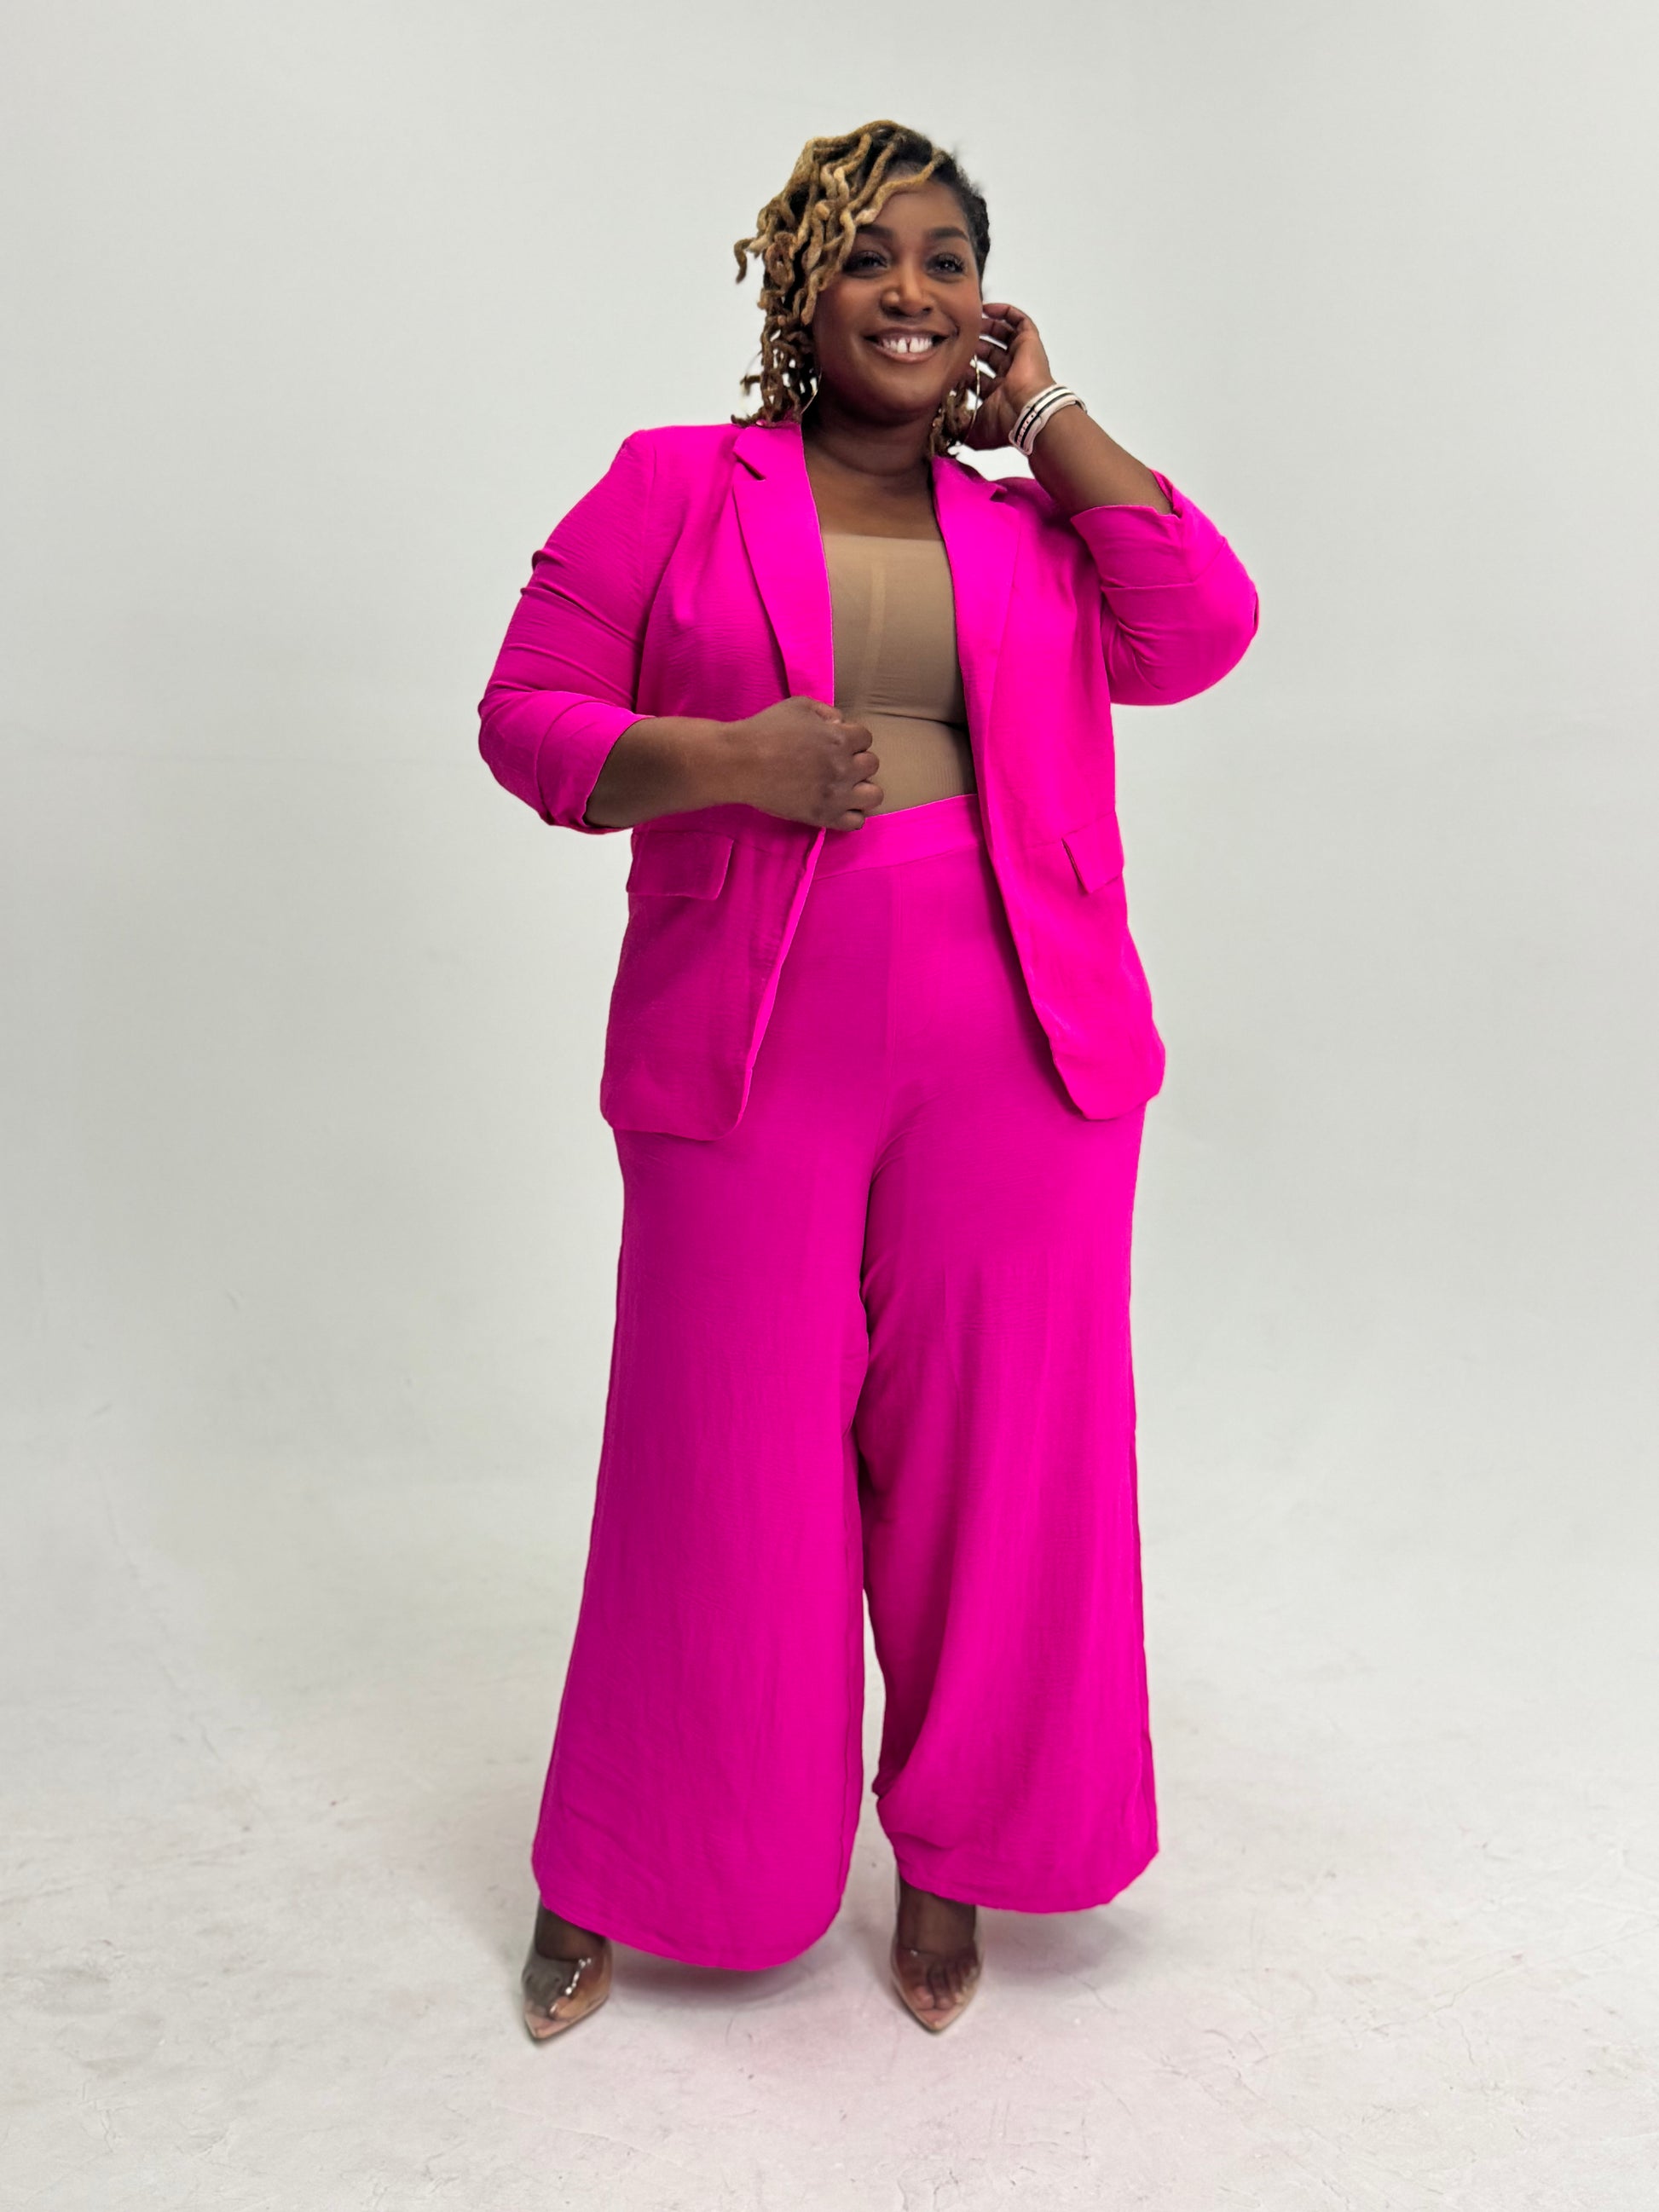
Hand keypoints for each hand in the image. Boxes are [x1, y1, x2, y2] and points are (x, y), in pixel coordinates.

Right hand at [716, 697, 882, 831]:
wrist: (741, 763)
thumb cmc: (765, 730)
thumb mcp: (798, 705)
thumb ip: (826, 711)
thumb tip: (841, 723)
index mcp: (840, 738)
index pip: (865, 738)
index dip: (850, 738)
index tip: (833, 743)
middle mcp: (844, 767)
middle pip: (871, 765)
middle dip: (855, 761)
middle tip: (835, 764)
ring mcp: (836, 795)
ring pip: (874, 795)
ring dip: (862, 789)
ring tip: (844, 787)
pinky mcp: (824, 816)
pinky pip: (856, 822)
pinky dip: (851, 814)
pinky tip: (837, 806)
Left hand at [962, 302, 1057, 450]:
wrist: (1028, 411)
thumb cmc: (1006, 422)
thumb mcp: (974, 431)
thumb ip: (957, 429)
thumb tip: (940, 431)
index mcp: (1000, 395)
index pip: (979, 378)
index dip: (964, 370)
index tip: (948, 364)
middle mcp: (1012, 376)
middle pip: (989, 354)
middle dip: (973, 347)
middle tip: (956, 341)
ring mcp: (1021, 358)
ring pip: (1003, 336)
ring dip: (986, 328)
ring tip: (970, 322)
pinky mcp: (1029, 343)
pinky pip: (1019, 321)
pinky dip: (1005, 312)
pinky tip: (987, 309)